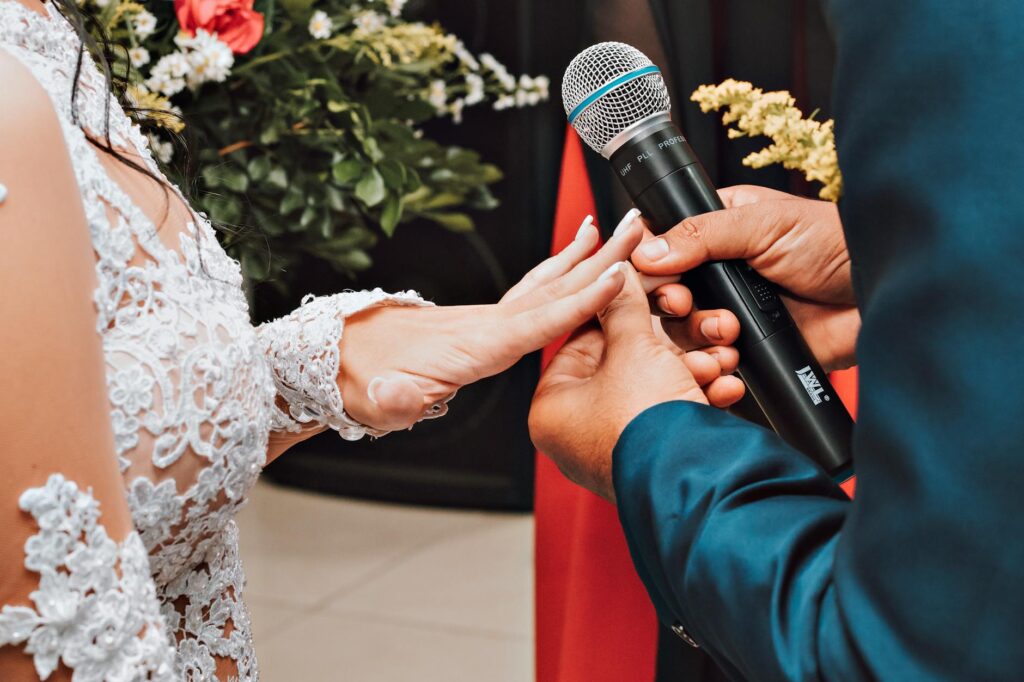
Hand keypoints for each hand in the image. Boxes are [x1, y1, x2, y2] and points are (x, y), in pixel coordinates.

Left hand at [338, 211, 645, 430]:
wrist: (333, 357)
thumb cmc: (359, 382)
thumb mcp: (374, 402)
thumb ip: (393, 400)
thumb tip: (396, 395)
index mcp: (474, 346)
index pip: (538, 321)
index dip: (580, 301)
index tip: (618, 275)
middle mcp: (485, 324)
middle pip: (553, 288)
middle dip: (598, 258)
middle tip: (636, 226)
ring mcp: (484, 319)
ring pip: (545, 283)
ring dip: (582, 256)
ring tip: (612, 227)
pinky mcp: (481, 323)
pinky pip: (531, 293)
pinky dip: (556, 273)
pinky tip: (569, 265)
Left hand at [529, 263, 744, 501]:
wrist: (696, 481)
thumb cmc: (647, 429)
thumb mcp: (634, 349)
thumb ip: (624, 306)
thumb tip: (617, 278)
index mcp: (551, 409)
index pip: (581, 341)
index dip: (618, 312)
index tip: (642, 293)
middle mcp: (576, 434)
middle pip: (625, 364)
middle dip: (672, 343)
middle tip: (693, 326)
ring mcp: (614, 449)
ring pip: (654, 387)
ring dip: (694, 367)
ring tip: (718, 358)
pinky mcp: (651, 459)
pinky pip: (671, 415)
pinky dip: (699, 397)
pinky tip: (723, 385)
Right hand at [632, 185, 859, 371]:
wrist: (882, 297)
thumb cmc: (836, 244)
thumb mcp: (765, 224)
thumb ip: (703, 235)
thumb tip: (648, 251)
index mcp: (719, 230)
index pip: (664, 244)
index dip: (651, 262)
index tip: (652, 273)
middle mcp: (720, 272)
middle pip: (664, 291)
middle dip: (671, 301)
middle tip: (684, 302)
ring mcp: (732, 310)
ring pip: (682, 329)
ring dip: (695, 331)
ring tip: (728, 328)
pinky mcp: (747, 347)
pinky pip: (710, 359)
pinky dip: (711, 362)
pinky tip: (730, 355)